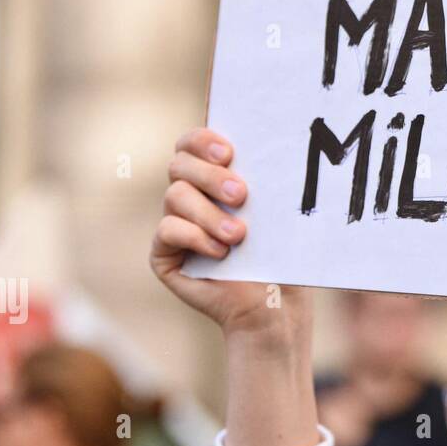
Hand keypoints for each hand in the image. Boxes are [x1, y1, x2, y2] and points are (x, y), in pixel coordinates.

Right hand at [151, 127, 319, 445]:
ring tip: (240, 236)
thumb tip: (273, 141)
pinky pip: (167, 230)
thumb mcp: (277, 210)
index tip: (230, 152)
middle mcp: (190, 194)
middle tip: (241, 194)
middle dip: (210, 175)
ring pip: (175, 196)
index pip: (192, 142)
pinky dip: (195, 237)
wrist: (275, 306)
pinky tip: (221, 253)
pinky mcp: (164, 253)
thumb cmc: (281, 253)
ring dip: (210, 213)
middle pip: (180, 164)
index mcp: (215, 175)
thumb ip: (264, 177)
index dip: (203, 139)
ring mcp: (174, 223)